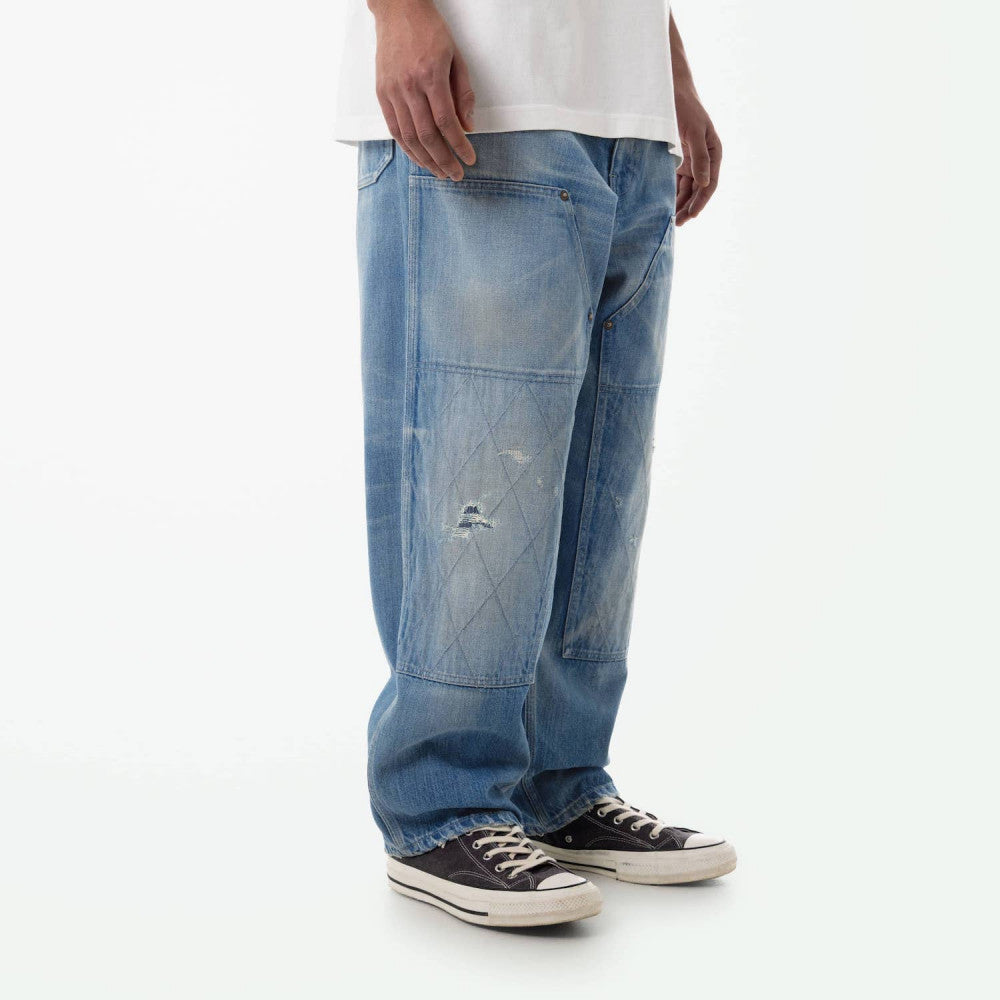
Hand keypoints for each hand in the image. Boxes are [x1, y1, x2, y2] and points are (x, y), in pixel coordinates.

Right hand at [370, 0, 475, 179]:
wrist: (397, 9)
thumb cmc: (430, 31)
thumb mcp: (456, 57)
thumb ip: (463, 93)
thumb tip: (468, 127)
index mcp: (430, 75)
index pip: (446, 122)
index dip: (459, 145)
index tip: (470, 159)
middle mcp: (409, 86)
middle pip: (426, 136)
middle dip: (443, 160)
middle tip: (456, 174)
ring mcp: (392, 91)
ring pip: (408, 137)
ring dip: (426, 160)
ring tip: (440, 173)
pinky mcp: (382, 93)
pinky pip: (394, 129)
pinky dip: (408, 149)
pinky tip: (420, 159)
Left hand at [674, 86, 720, 225]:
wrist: (669, 92)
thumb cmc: (684, 108)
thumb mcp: (694, 131)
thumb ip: (699, 157)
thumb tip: (705, 183)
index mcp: (713, 153)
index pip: (709, 184)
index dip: (701, 201)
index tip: (691, 215)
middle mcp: (703, 160)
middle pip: (697, 190)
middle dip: (688, 207)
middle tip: (677, 224)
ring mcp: (690, 162)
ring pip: (686, 190)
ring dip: (679, 204)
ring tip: (670, 220)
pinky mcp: (677, 162)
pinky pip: (675, 182)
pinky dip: (670, 194)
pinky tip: (662, 205)